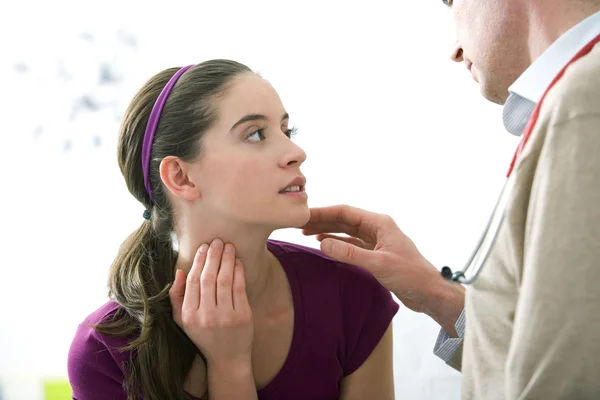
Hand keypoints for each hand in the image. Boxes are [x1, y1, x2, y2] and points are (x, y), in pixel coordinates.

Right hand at [169, 238, 253, 366]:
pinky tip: (238, 262)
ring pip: (224, 280)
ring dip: (227, 260)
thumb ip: (176, 297)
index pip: (192, 282)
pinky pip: (240, 288)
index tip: (203, 248)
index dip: (198, 262)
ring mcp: (225, 317)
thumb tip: (179, 271)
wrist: (228, 359)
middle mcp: (206, 316)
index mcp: (189, 316)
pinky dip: (239, 272)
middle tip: (217, 241)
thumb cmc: (204, 336)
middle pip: (208, 278)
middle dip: (213, 256)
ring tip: (228, 246)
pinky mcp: (243, 317)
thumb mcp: (183, 321)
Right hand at [302, 205, 463, 333]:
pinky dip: (337, 243)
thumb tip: (323, 243)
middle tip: (299, 223)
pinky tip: (324, 244)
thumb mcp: (378, 264)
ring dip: (327, 230)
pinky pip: (351, 243)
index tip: (304, 214)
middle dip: (322, 220)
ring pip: (346, 231)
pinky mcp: (375, 253)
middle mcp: (377, 228)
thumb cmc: (411, 275)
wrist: (429, 292)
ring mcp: (376, 240)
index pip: (345, 212)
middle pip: (344, 219)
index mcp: (380, 223)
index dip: (323, 212)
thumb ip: (350, 254)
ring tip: (306, 232)